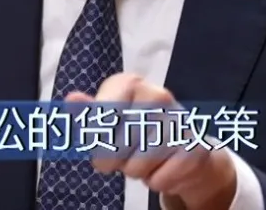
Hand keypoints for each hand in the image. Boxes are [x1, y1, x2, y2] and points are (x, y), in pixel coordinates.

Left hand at [67, 73, 236, 209]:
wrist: (184, 147)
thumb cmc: (138, 130)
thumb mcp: (109, 119)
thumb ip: (88, 113)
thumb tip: (71, 100)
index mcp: (130, 84)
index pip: (98, 118)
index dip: (94, 139)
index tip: (100, 140)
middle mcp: (157, 95)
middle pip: (114, 146)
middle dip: (115, 159)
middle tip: (126, 153)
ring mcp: (178, 120)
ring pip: (137, 166)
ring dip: (137, 171)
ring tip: (146, 158)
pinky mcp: (195, 148)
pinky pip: (159, 180)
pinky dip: (157, 181)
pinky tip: (164, 167)